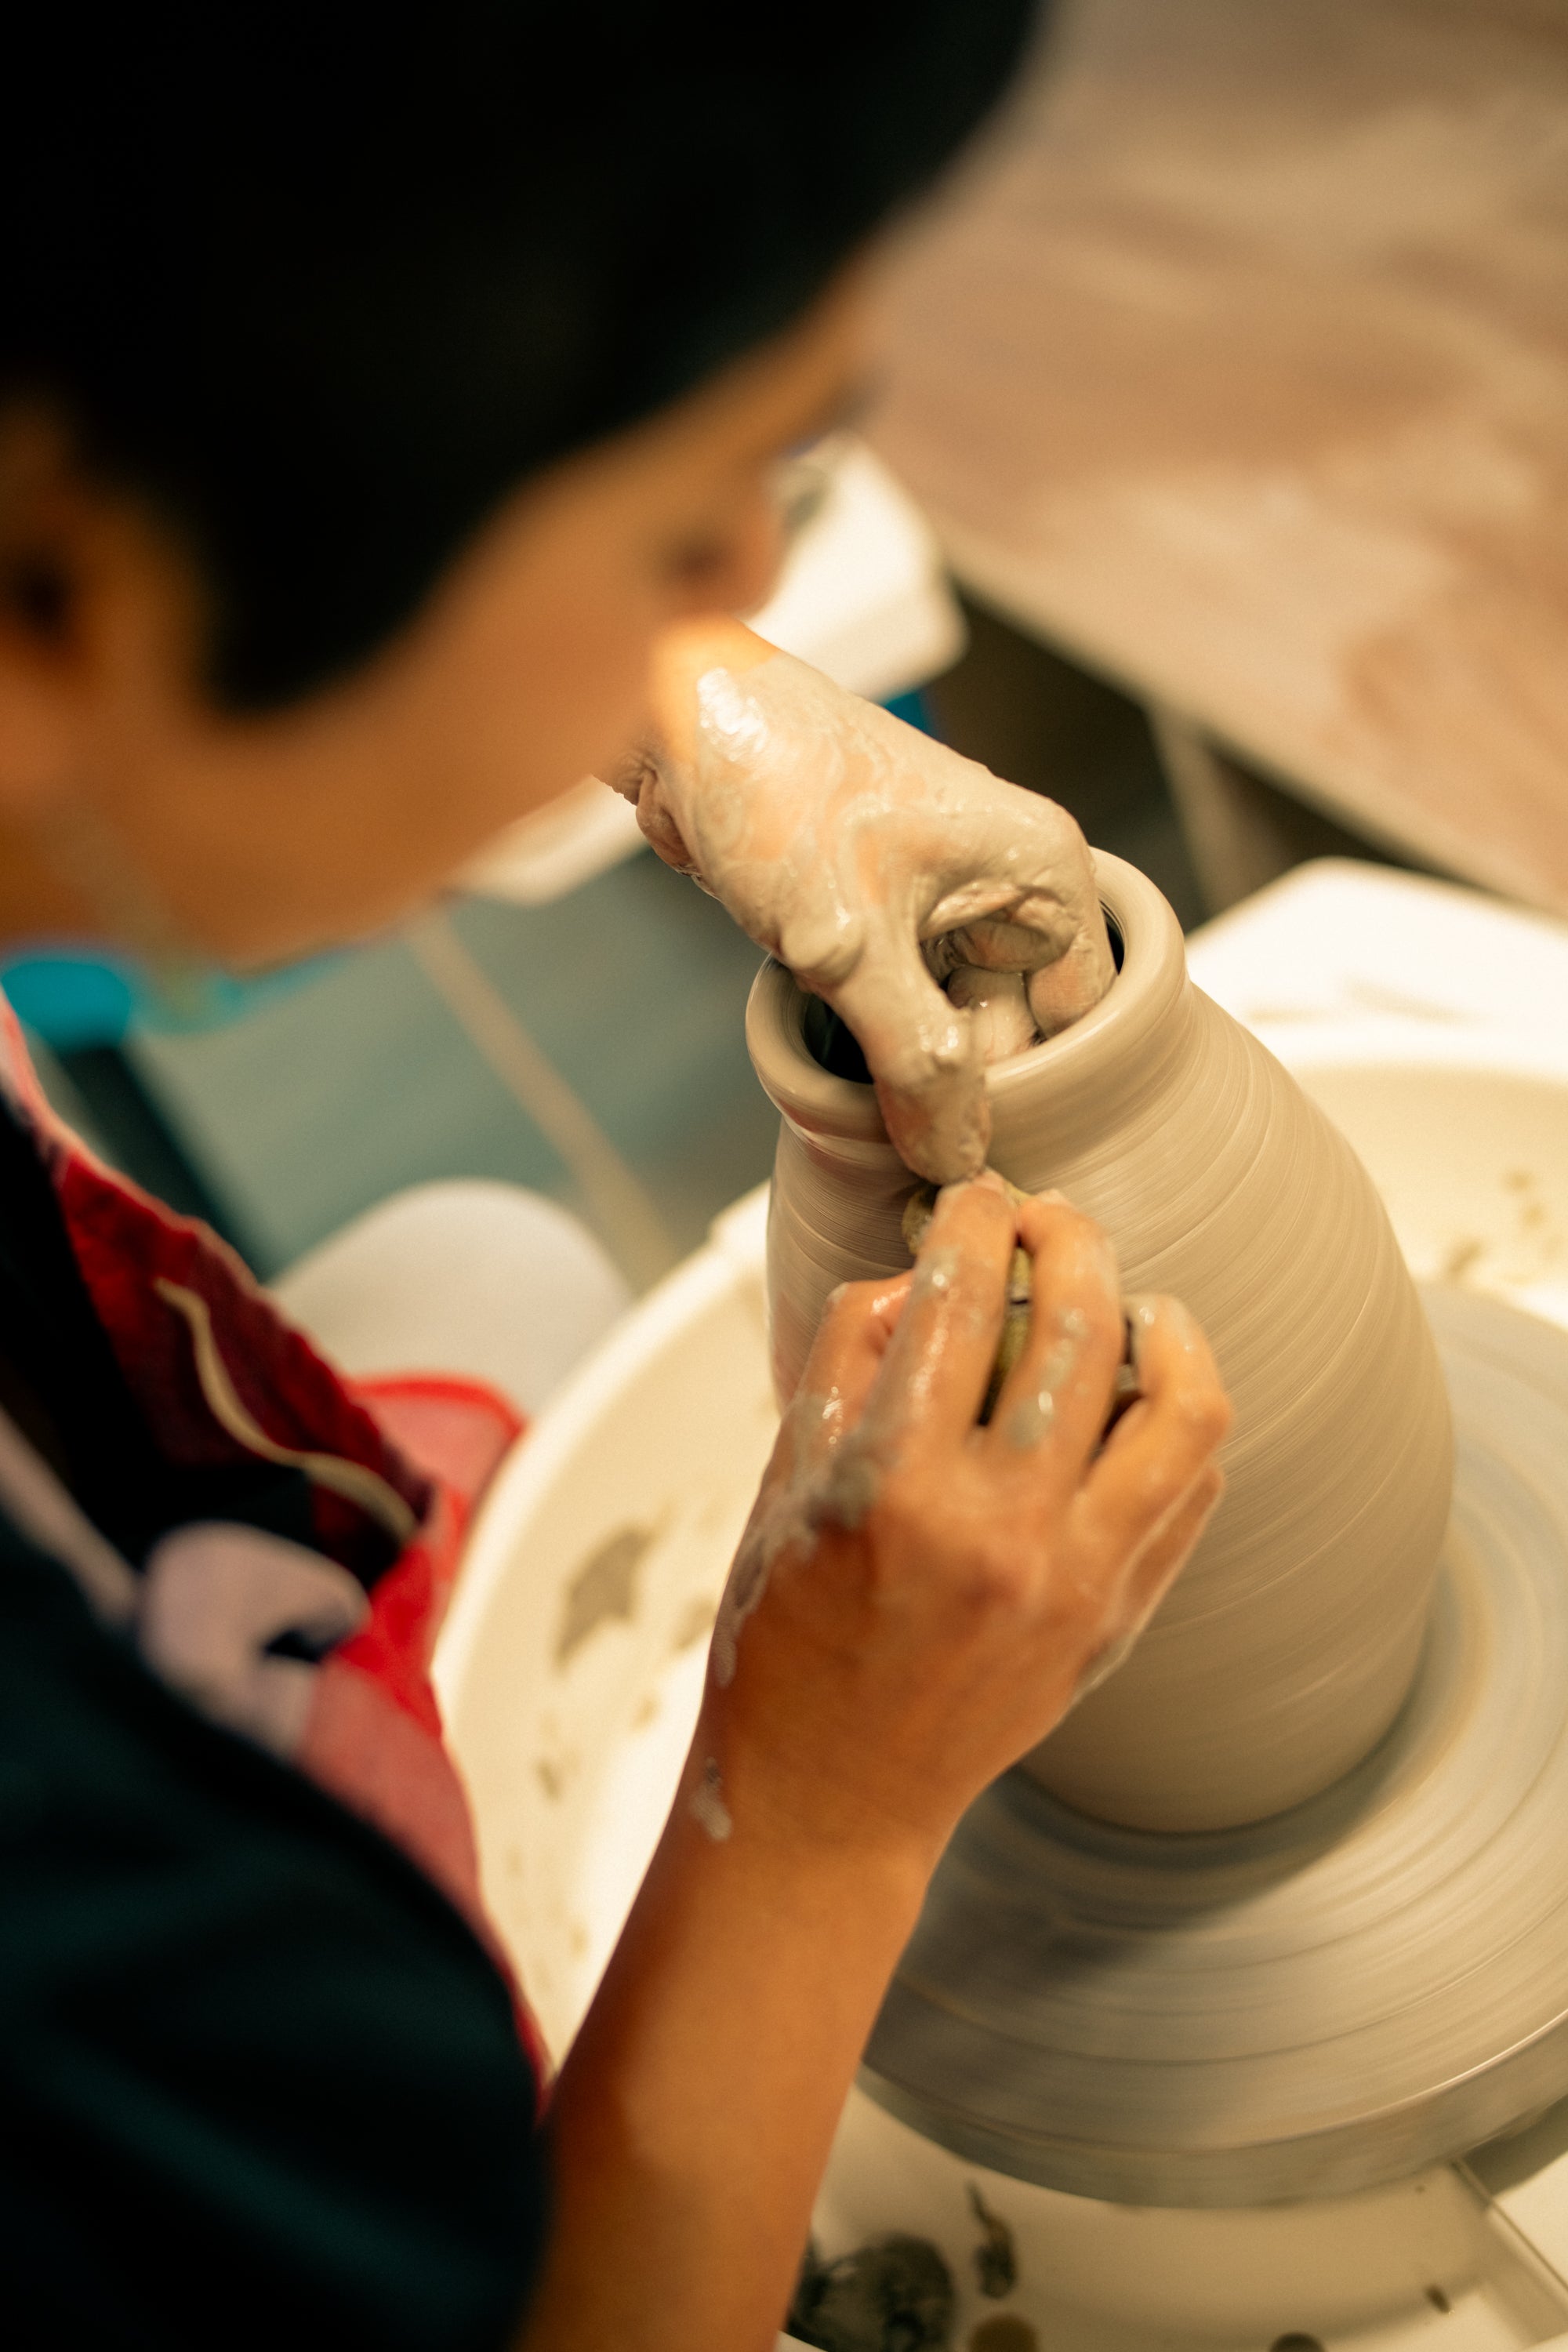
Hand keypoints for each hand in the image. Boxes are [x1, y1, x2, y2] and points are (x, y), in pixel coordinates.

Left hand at [611, 621, 1113, 1182]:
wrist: (675, 720)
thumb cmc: (775, 787)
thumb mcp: (850, 945)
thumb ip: (914, 1060)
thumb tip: (958, 1159)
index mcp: (1040, 871)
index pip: (1081, 1019)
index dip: (1034, 1089)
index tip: (975, 1147)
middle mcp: (1006, 884)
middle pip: (1018, 1030)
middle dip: (964, 1087)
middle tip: (906, 1143)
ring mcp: (944, 901)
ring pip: (954, 1023)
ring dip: (912, 1069)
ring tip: (870, 1110)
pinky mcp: (885, 915)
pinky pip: (902, 1005)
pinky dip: (875, 1041)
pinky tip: (842, 1065)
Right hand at [701, 1180, 1230, 1868]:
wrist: (832, 1797)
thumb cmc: (786, 1634)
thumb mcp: (783, 1479)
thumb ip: (850, 1357)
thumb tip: (933, 1275)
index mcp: (892, 1484)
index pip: (961, 1297)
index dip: (976, 1218)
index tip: (976, 1198)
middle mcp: (997, 1529)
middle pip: (1083, 1324)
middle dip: (1071, 1236)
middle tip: (1048, 1218)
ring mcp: (1074, 1580)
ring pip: (1181, 1405)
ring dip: (1163, 1322)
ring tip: (1133, 1301)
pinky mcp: (1118, 1619)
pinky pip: (1192, 1490)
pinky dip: (1178, 1419)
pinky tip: (1141, 1397)